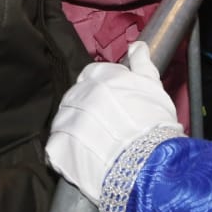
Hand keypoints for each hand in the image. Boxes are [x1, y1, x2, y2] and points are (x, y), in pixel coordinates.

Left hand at [47, 42, 182, 210]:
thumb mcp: (154, 88)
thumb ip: (142, 64)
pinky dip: (63, 154)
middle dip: (84, 109)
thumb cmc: (157, 126)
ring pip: (63, 120)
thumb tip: (137, 46)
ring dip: (73, 131)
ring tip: (92, 146)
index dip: (100, 88)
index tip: (109, 103)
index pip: (91, 74)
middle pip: (74, 97)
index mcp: (102, 77)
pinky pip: (54, 148)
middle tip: (102, 127)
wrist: (150, 166)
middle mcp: (80, 94)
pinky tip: (80, 160)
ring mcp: (67, 121)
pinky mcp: (59, 148)